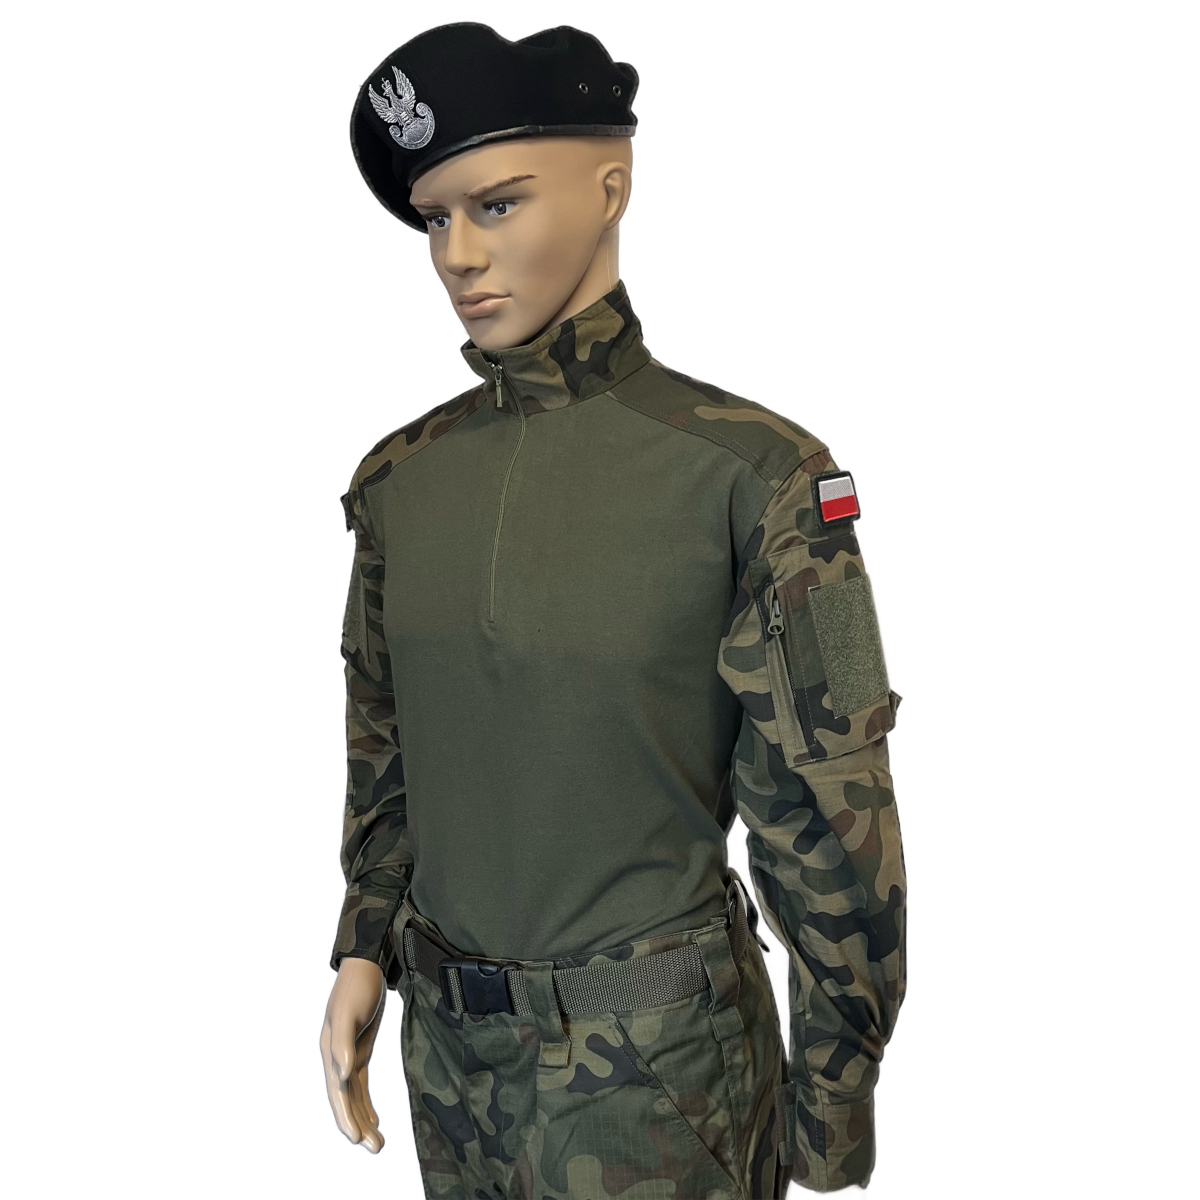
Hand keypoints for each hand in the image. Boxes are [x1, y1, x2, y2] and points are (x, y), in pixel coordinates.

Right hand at [320, 957, 386, 1150]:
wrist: (367, 964)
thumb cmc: (357, 986)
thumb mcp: (348, 1013)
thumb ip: (343, 1043)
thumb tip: (343, 1074)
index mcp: (329, 1052)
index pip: (338, 1093)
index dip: (347, 1117)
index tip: (359, 1139)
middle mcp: (336, 1058)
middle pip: (345, 1100)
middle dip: (357, 1126)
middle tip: (376, 1149)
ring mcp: (347, 1055)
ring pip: (354, 1096)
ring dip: (364, 1119)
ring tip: (378, 1144)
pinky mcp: (360, 1050)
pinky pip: (361, 1085)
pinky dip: (366, 1103)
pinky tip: (375, 1119)